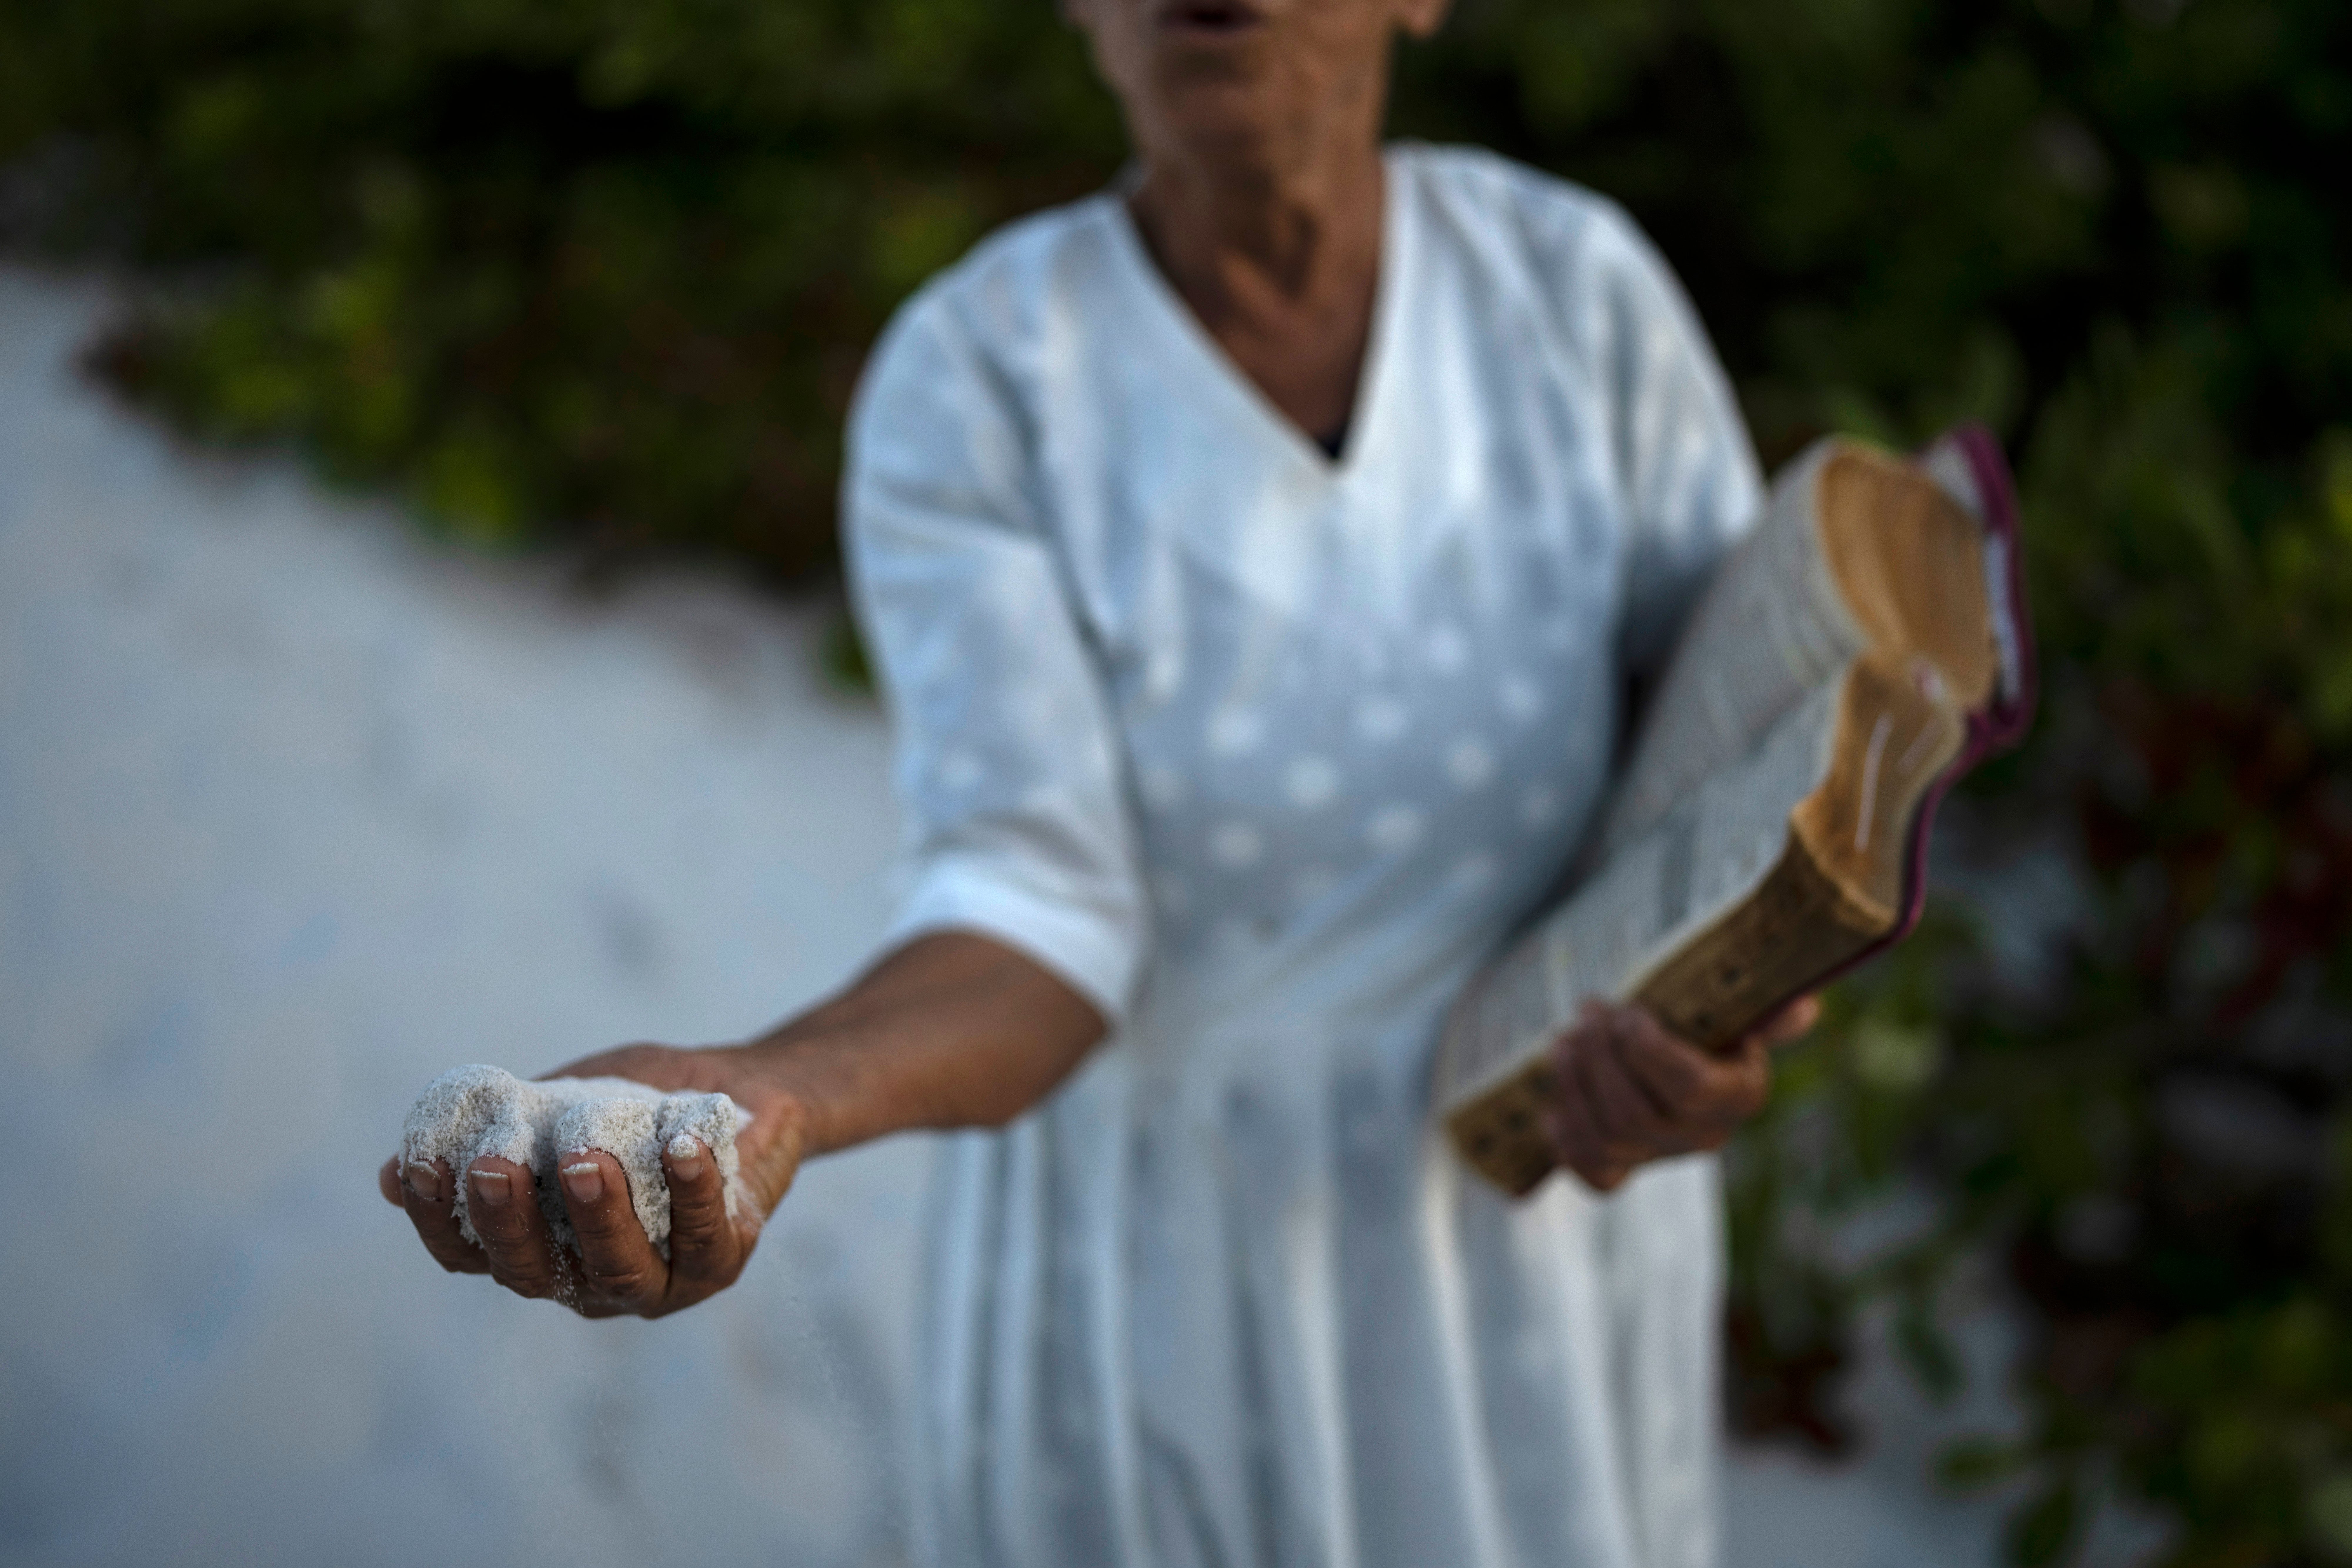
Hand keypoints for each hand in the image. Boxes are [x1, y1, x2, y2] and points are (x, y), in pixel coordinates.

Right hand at [376, 1043, 807, 1317]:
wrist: (742, 1091)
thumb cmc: (641, 1105)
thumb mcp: (563, 1110)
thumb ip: (499, 1136)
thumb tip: (392, 1176)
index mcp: (540, 1248)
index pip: (470, 1254)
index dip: (436, 1217)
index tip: (419, 1164)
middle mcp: (588, 1280)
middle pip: (533, 1274)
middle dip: (509, 1222)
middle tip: (495, 1164)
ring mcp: (659, 1281)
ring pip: (620, 1269)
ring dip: (599, 1216)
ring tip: (585, 1160)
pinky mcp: (722, 1260)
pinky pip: (706, 1235)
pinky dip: (693, 1190)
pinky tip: (683, 1145)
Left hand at [1543, 997, 1818, 1193]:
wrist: (1675, 1049)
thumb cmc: (1700, 1017)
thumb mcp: (1731, 1004)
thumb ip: (1764, 1007)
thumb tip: (1802, 1009)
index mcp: (1739, 1095)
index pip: (1689, 1087)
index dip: (1647, 1051)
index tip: (1628, 1013)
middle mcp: (1704, 1137)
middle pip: (1637, 1113)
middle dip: (1600, 1058)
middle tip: (1586, 1013)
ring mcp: (1660, 1158)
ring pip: (1608, 1139)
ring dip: (1575, 1086)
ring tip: (1563, 1041)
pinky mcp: (1623, 1171)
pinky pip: (1595, 1177)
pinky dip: (1568, 1143)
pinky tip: (1554, 1106)